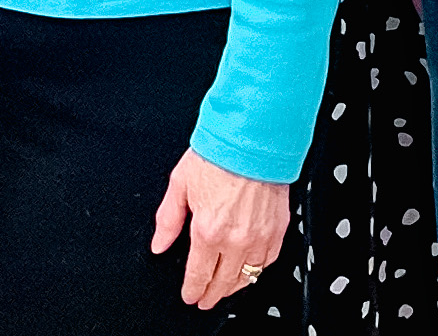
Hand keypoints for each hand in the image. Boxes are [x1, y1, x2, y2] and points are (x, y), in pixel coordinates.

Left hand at [149, 149, 287, 310]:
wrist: (253, 138)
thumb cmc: (218, 154)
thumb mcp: (180, 184)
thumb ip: (168, 219)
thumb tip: (159, 244)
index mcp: (208, 230)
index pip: (198, 274)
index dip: (192, 290)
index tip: (190, 296)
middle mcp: (236, 239)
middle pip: (223, 282)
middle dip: (212, 295)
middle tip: (205, 300)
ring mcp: (260, 237)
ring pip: (249, 277)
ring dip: (235, 288)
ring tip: (225, 290)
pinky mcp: (278, 230)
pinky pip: (269, 262)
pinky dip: (258, 271)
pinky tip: (250, 270)